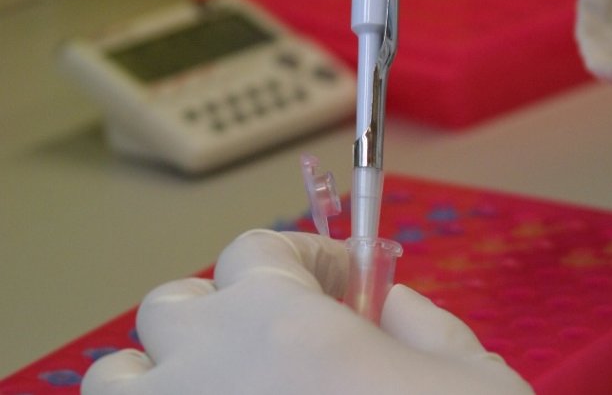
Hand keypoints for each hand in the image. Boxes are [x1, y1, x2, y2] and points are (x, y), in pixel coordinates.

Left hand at [81, 229, 531, 394]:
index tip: (342, 283)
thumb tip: (390, 302)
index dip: (304, 255)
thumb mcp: (473, 381)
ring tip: (224, 391)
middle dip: (226, 310)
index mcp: (280, 320)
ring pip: (121, 376)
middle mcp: (204, 365)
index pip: (256, 249)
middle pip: (176, 306)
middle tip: (279, 340)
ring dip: (164, 373)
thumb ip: (426, 324)